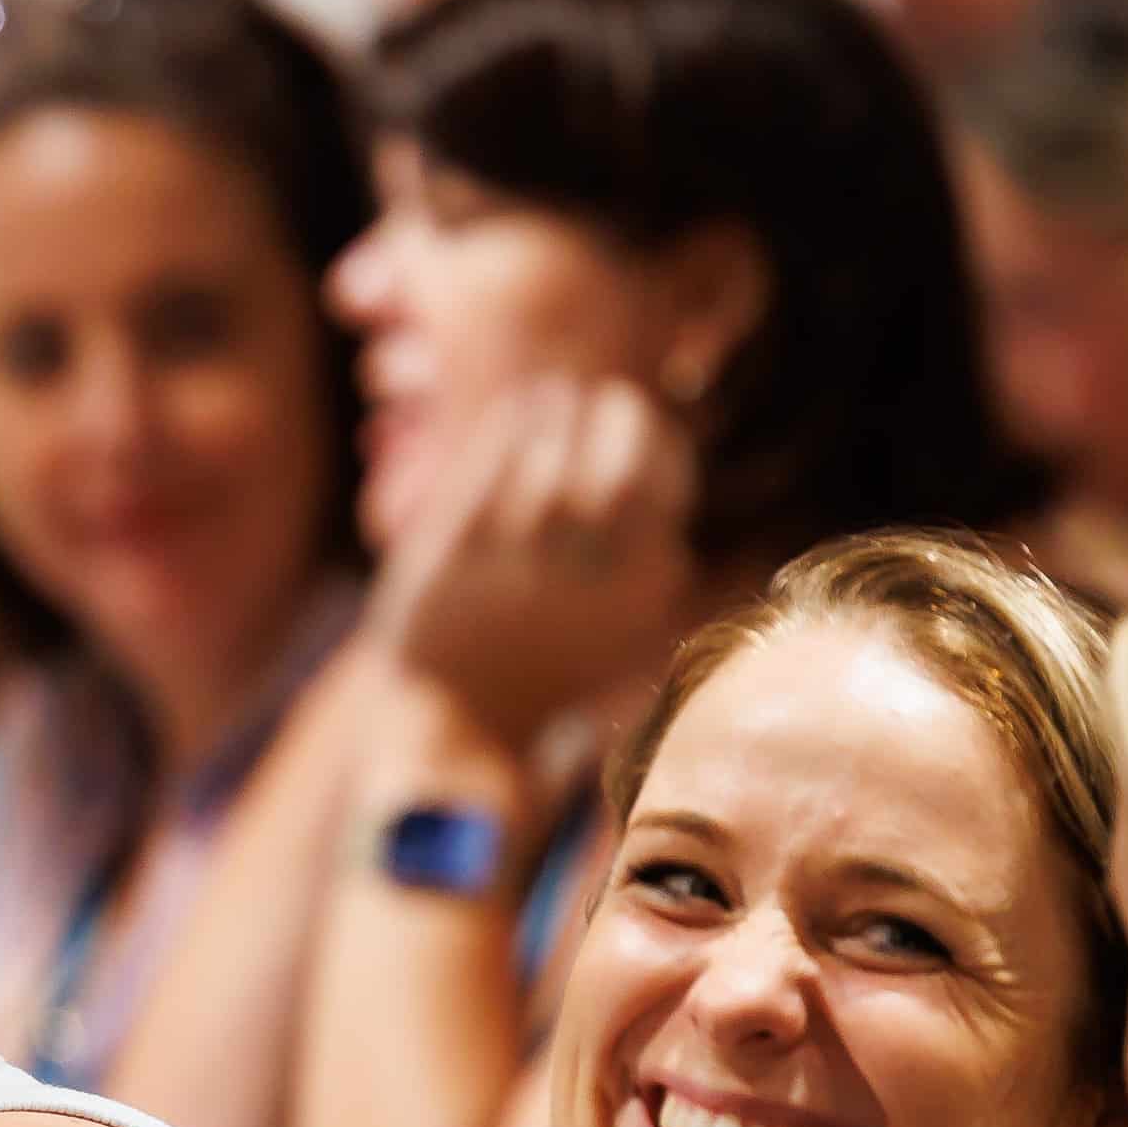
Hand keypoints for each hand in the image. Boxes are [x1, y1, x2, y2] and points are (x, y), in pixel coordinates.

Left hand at [375, 376, 702, 754]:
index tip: (650, 435)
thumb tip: (671, 460)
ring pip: (553, 450)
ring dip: (559, 415)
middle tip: (610, 401)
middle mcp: (588, 575)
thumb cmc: (554, 668)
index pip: (670, 480)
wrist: (459, 728)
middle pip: (621, 453)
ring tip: (559, 398)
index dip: (661, 445)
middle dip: (618, 417)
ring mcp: (520, 561)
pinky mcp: (456, 550)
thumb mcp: (629, 627)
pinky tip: (521, 410)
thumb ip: (656, 557)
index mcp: (643, 593)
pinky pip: (493, 461)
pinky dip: (512, 425)